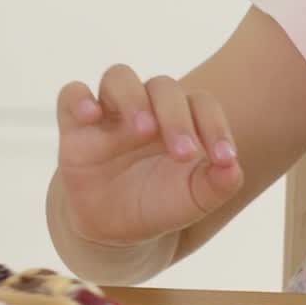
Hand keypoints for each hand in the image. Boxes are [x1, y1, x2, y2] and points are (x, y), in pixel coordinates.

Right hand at [56, 64, 244, 246]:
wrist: (115, 228)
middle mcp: (148, 107)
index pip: (202, 103)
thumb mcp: (194, 200)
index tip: (224, 159)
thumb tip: (233, 169)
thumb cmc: (161, 202)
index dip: (216, 126)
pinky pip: (72, 94)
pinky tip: (91, 116)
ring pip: (119, 76)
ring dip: (132, 98)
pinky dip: (79, 98)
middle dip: (176, 117)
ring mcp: (111, 113)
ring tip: (142, 130)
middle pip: (163, 86)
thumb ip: (219, 184)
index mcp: (182, 118)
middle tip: (183, 154)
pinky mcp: (75, 125)